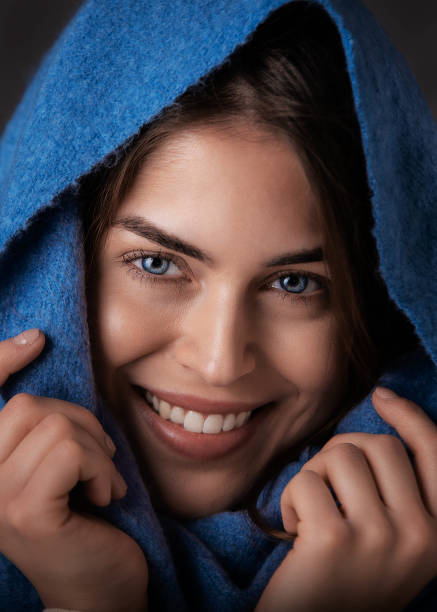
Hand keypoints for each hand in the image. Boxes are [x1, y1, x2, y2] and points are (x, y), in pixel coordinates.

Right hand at [0, 329, 147, 611]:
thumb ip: (49, 430)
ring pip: (58, 427)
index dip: (0, 360)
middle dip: (82, 425)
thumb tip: (54, 367)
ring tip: (102, 483)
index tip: (35, 339)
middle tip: (99, 461)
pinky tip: (105, 498)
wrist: (98, 590)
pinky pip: (72, 453)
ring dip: (98, 453)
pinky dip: (102, 470)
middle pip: (31, 407)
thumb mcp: (62, 466)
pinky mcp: (25, 513)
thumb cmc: (85, 522)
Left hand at [255, 386, 436, 611]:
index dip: (410, 417)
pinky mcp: (335, 539)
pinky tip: (295, 533)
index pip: (435, 454)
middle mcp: (420, 536)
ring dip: (314, 477)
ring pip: (340, 455)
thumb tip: (382, 425)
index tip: (382, 396)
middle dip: (342, 452)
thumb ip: (399, 494)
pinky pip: (305, 480)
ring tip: (312, 515)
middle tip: (327, 486)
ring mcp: (381, 538)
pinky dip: (290, 500)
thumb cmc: (346, 581)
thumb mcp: (393, 543)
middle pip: (379, 445)